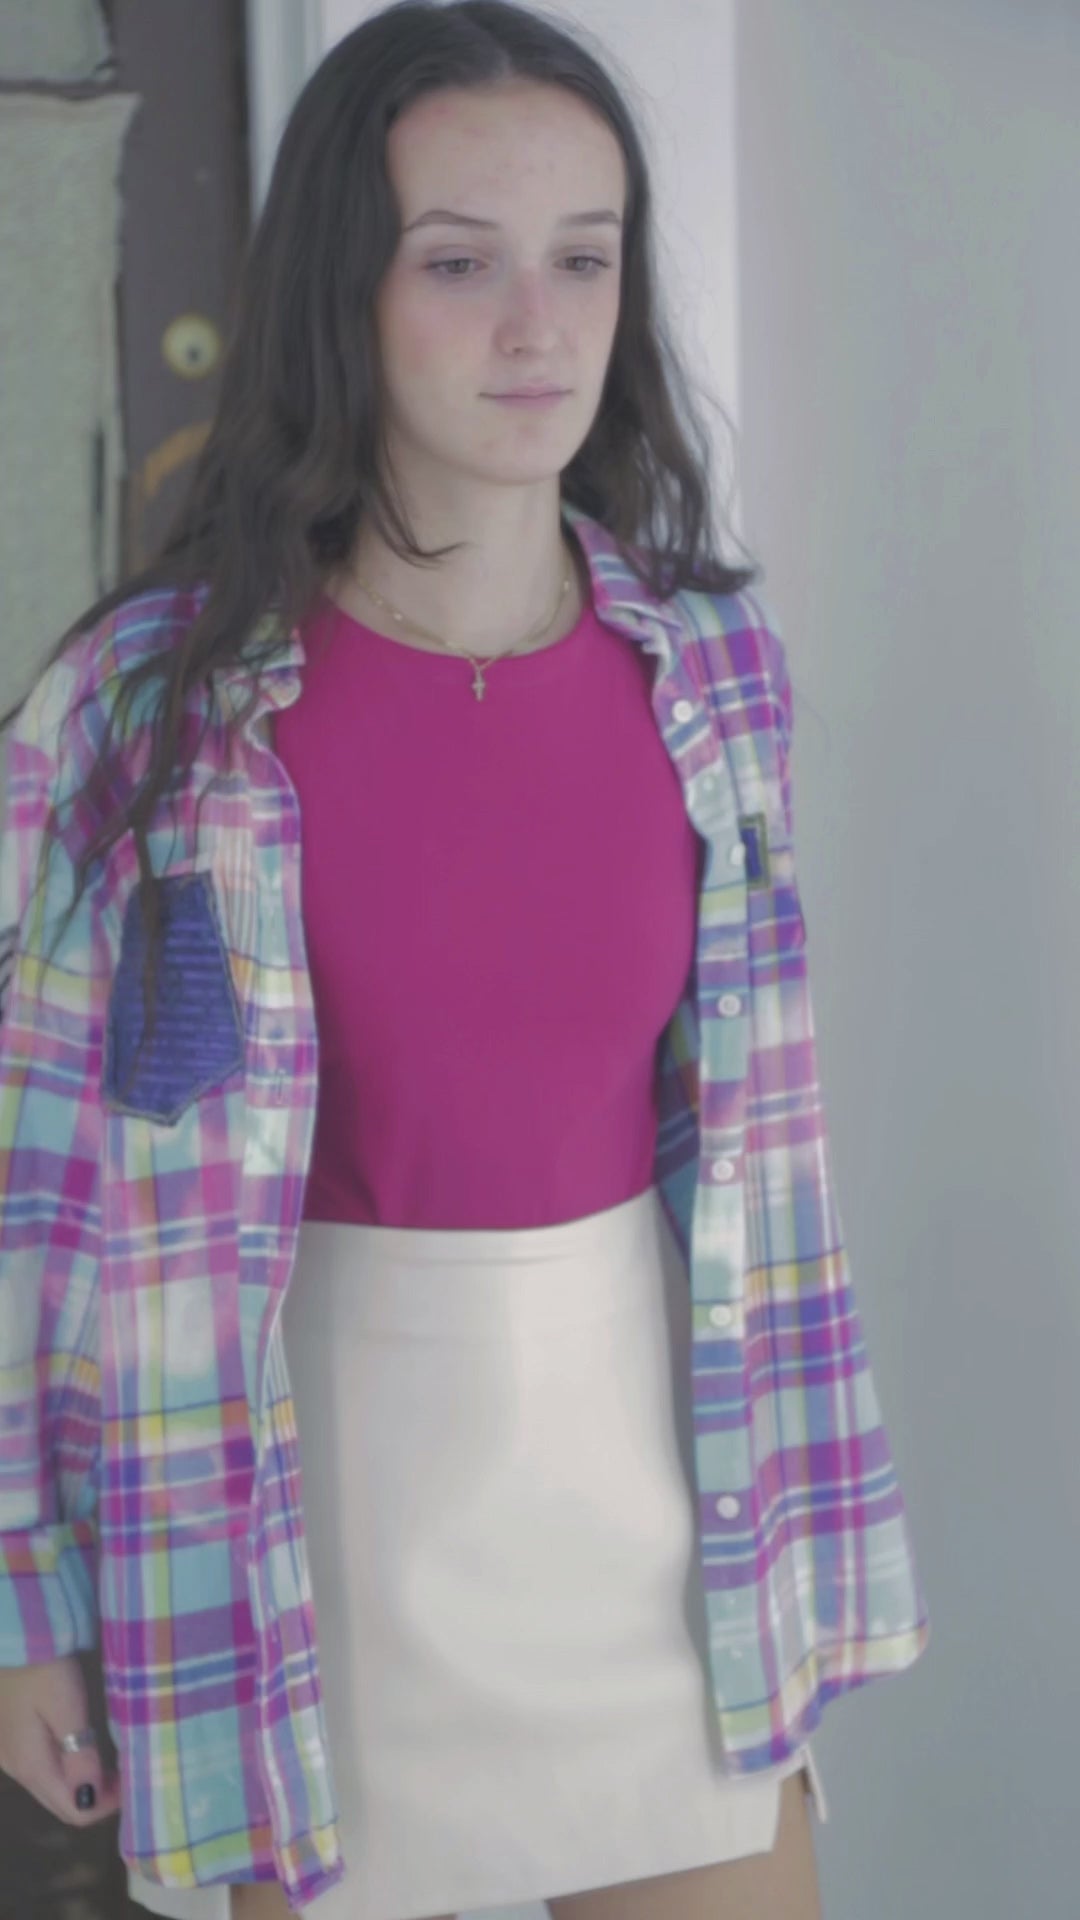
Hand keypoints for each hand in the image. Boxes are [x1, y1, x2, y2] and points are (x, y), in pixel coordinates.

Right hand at [0, 1655, 121, 1825]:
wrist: (11, 1634)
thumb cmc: (41, 1665)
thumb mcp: (65, 1705)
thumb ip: (79, 1755)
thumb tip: (92, 1802)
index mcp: (31, 1767)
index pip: (73, 1812)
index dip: (108, 1805)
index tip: (136, 1781)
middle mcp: (16, 1769)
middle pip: (61, 1803)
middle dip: (98, 1796)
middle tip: (130, 1771)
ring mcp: (9, 1754)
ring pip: (52, 1786)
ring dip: (84, 1781)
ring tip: (114, 1758)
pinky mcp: (10, 1737)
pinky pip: (43, 1766)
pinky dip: (68, 1766)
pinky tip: (86, 1745)